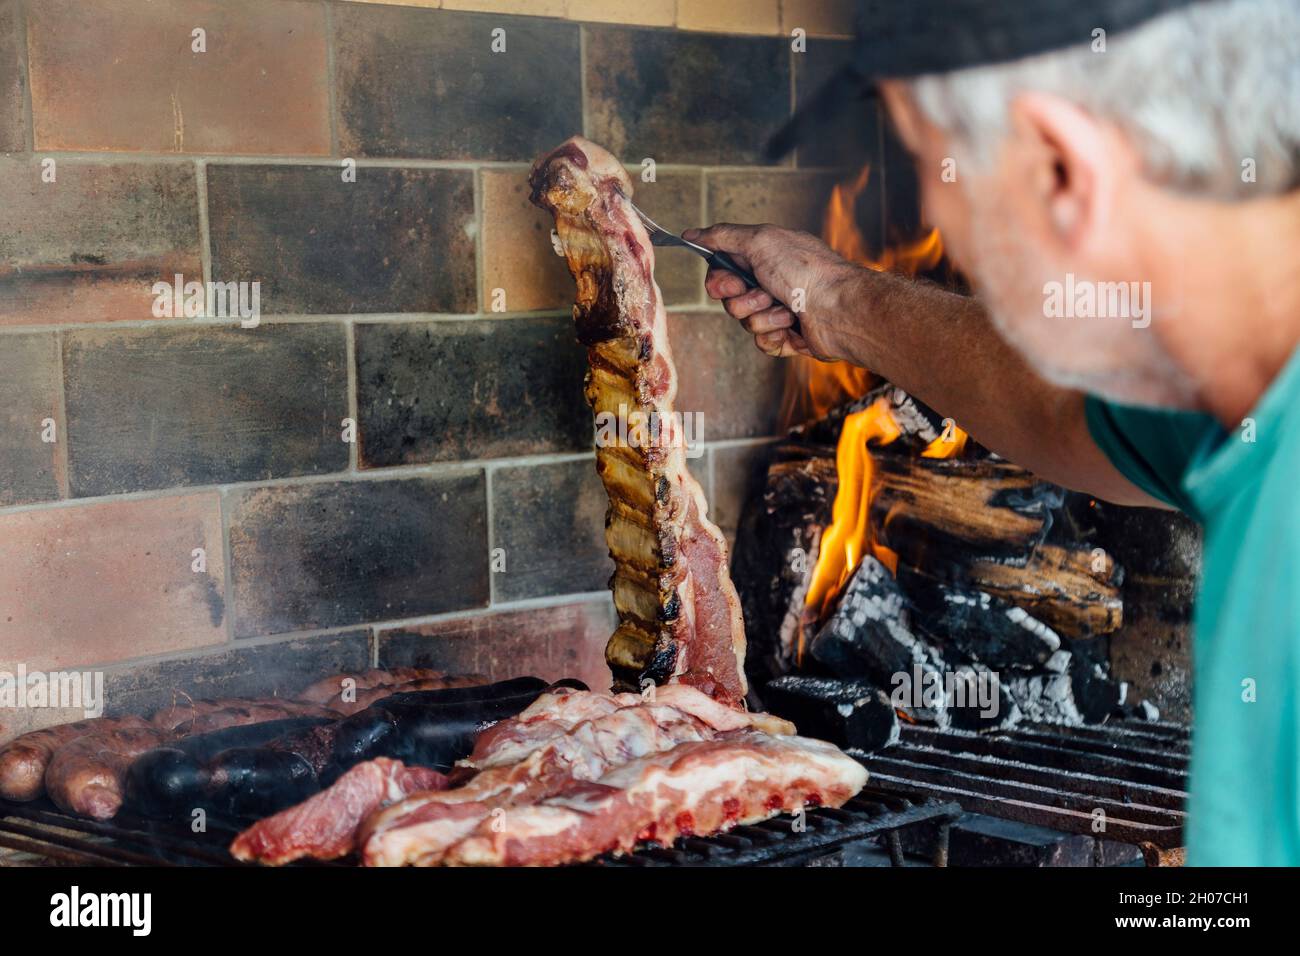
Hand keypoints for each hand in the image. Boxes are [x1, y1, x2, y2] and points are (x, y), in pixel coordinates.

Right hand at [682, 223, 853, 358]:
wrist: (838, 309)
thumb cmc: (806, 271)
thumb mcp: (760, 241)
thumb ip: (723, 236)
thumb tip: (692, 234)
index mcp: (764, 257)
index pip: (722, 271)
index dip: (720, 281)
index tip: (730, 283)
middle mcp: (771, 282)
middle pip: (730, 299)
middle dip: (743, 300)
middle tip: (765, 293)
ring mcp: (779, 310)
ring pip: (745, 322)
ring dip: (763, 316)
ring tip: (787, 309)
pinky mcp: (787, 336)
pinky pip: (762, 342)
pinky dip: (775, 335)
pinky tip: (793, 327)